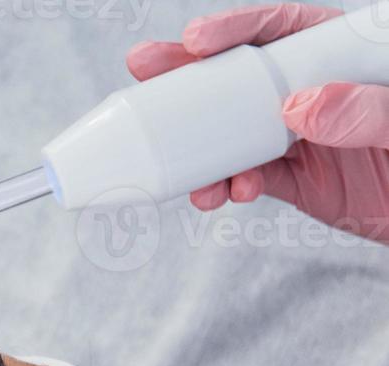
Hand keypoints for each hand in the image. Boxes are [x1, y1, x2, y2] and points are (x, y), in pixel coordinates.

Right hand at [127, 3, 388, 241]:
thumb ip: (368, 110)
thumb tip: (300, 106)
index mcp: (351, 56)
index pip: (288, 28)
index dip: (240, 26)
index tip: (199, 39)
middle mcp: (320, 89)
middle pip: (245, 73)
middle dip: (190, 75)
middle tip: (144, 69)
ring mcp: (305, 135)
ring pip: (234, 130)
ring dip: (200, 149)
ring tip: (184, 173)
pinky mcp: (300, 180)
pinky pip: (249, 176)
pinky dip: (228, 186)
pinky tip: (223, 194)